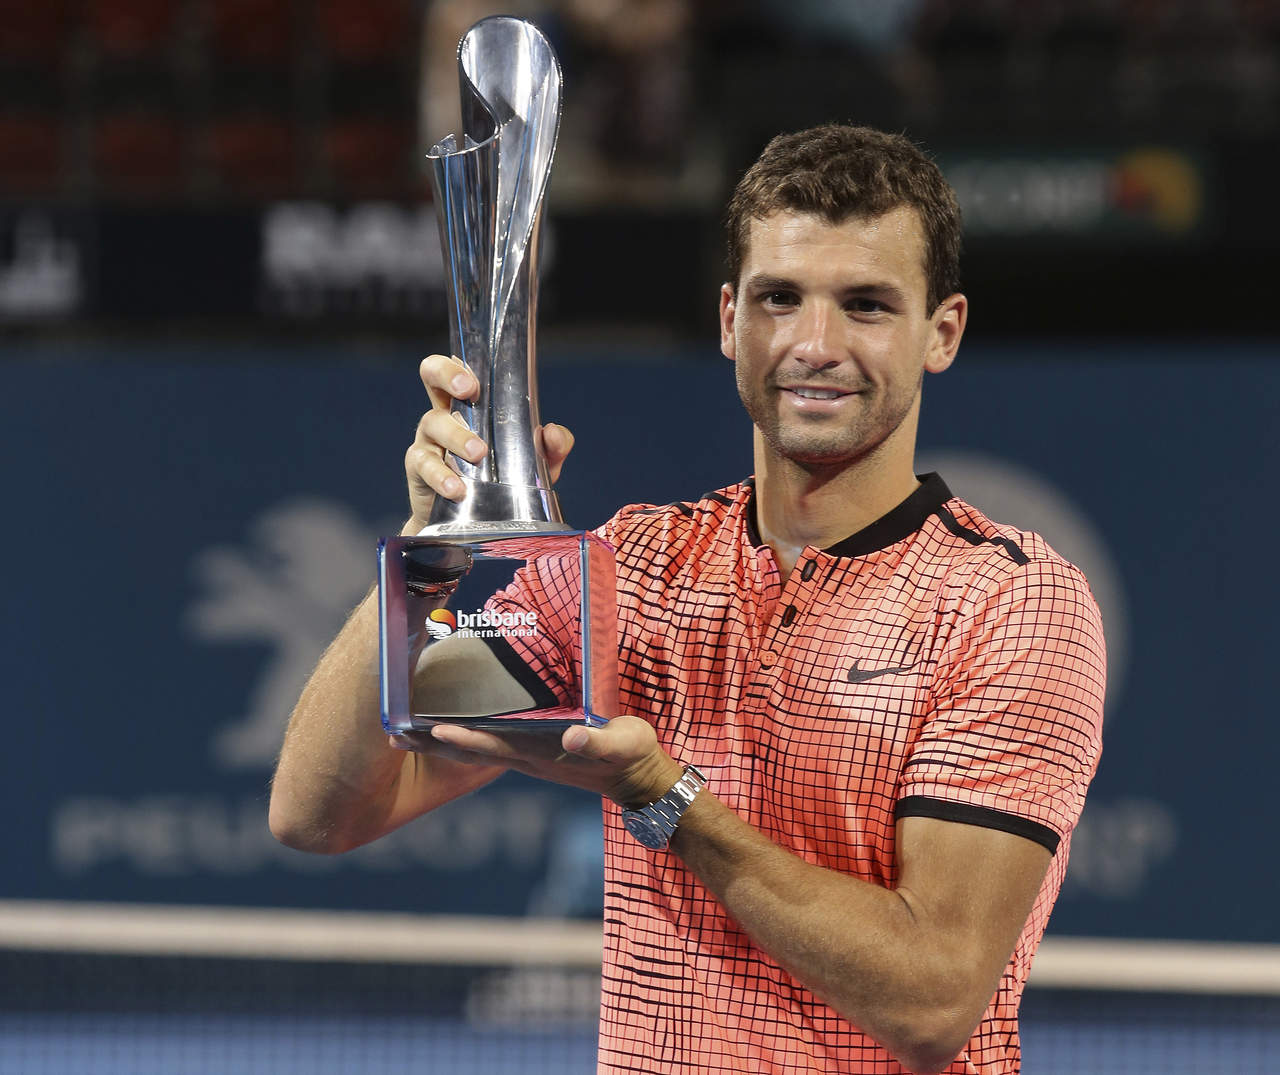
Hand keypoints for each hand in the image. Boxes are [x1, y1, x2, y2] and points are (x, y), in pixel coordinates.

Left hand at [399, 715, 683, 805]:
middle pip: (470, 749)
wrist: (638, 779)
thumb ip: (597, 740)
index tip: (431, 730)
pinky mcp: (532, 753)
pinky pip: (489, 745)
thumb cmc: (632, 755)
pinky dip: (463, 738)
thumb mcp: (622, 743)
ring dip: (440, 742)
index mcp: (541, 752)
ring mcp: (527, 757)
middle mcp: (526, 757)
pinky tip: (449, 728)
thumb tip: (571, 737)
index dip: (462, 738)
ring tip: (405, 733)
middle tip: (394, 733)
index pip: (492, 744)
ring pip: (474, 749)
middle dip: (434, 741)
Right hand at [403, 354, 575, 532]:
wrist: (473, 526)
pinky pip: (424, 466)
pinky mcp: (419, 470)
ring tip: (479, 454)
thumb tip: (553, 432)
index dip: (460, 363)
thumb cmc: (503, 481)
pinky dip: (441, 476)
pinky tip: (457, 488)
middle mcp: (445, 414)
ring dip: (457, 436)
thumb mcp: (535, 463)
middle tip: (469, 391)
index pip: (459, 369)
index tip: (477, 377)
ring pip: (434, 423)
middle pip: (430, 375)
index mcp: (469, 405)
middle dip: (446, 375)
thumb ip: (553, 447)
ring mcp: (428, 440)